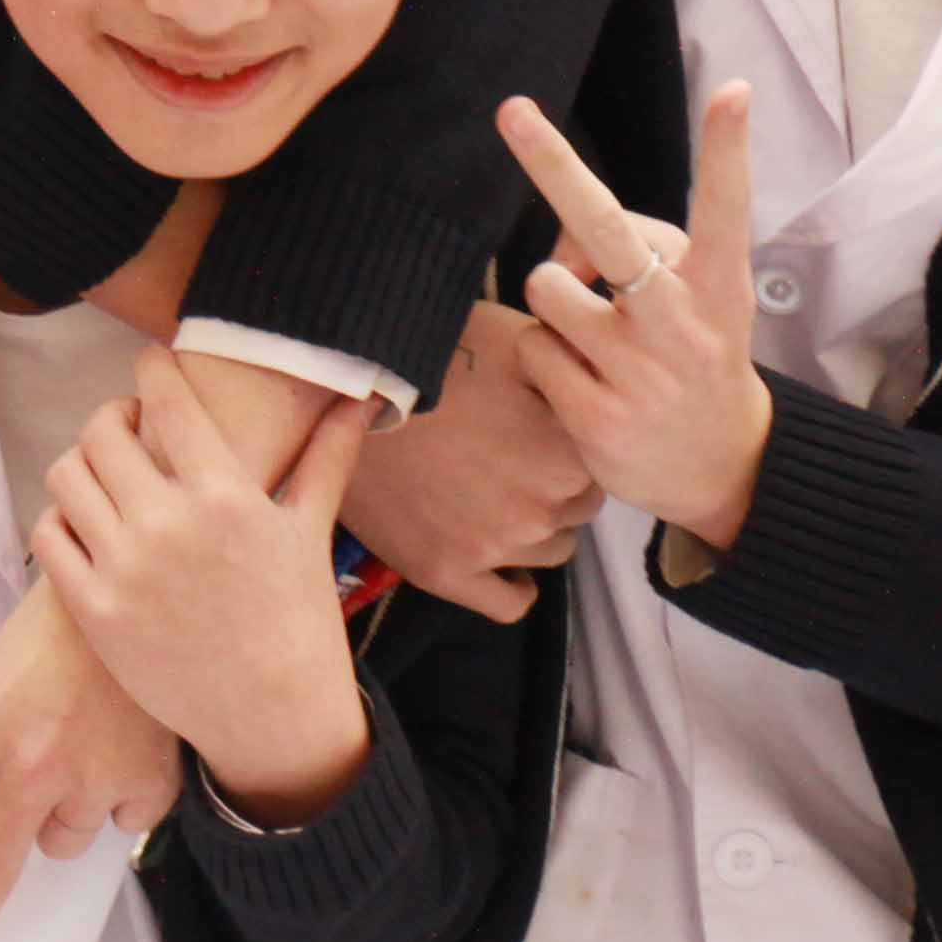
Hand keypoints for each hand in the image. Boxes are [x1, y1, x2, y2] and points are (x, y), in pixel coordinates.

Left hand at [0, 585, 181, 941]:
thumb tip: (1, 795)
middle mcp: (29, 762)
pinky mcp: (144, 786)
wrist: (145, 588)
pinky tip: (128, 748)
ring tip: (83, 747)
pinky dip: (123, 799)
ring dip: (64, 813)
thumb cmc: (62, 622)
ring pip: (60, 841)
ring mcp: (90, 778)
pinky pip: (122, 824)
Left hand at [32, 352, 377, 821]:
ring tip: (103, 472)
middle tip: (125, 425)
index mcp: (225, 495)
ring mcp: (125, 568)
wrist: (275, 716)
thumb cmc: (297, 620)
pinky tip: (85, 523)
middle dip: (111, 417)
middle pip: (101, 431)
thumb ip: (326, 460)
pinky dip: (60, 519)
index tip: (150, 365)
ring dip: (80, 463)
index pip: (167, 399)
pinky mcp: (94, 611)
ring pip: (66, 475)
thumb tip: (359, 403)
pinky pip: (49, 535)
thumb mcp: (310, 534)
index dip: (151, 369)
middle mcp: (169, 524)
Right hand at [348, 301, 604, 617]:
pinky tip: (502, 559)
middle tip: (511, 457)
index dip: (570, 445)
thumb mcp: (516, 339)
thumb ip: (571, 370)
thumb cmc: (429, 353)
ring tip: (493, 493)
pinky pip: (510, 602)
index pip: (599, 466)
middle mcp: (539, 509)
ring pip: (550, 551)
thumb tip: (600, 382)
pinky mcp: (444, 571)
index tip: (541, 431)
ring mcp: (492, 546)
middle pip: (577, 509)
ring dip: (533, 527)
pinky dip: (515, 584)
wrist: (341, 386)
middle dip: (553, 485)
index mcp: (566, 454)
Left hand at [502, 79, 776, 548]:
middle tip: (511, 109)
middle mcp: (681, 322)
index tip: (734, 92)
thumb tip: (561, 243)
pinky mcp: (597, 416)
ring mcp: (638, 371)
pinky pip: (532, 348)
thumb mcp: (698, 299)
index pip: (725, 208)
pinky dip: (546, 356)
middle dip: (553, 164)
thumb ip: (638, 251)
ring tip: (596, 339)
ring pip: (547, 287)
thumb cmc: (695, 356)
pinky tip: (586, 383)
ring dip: (556, 303)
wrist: (723, 467)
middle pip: (606, 230)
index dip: (727, 151)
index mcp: (718, 286)